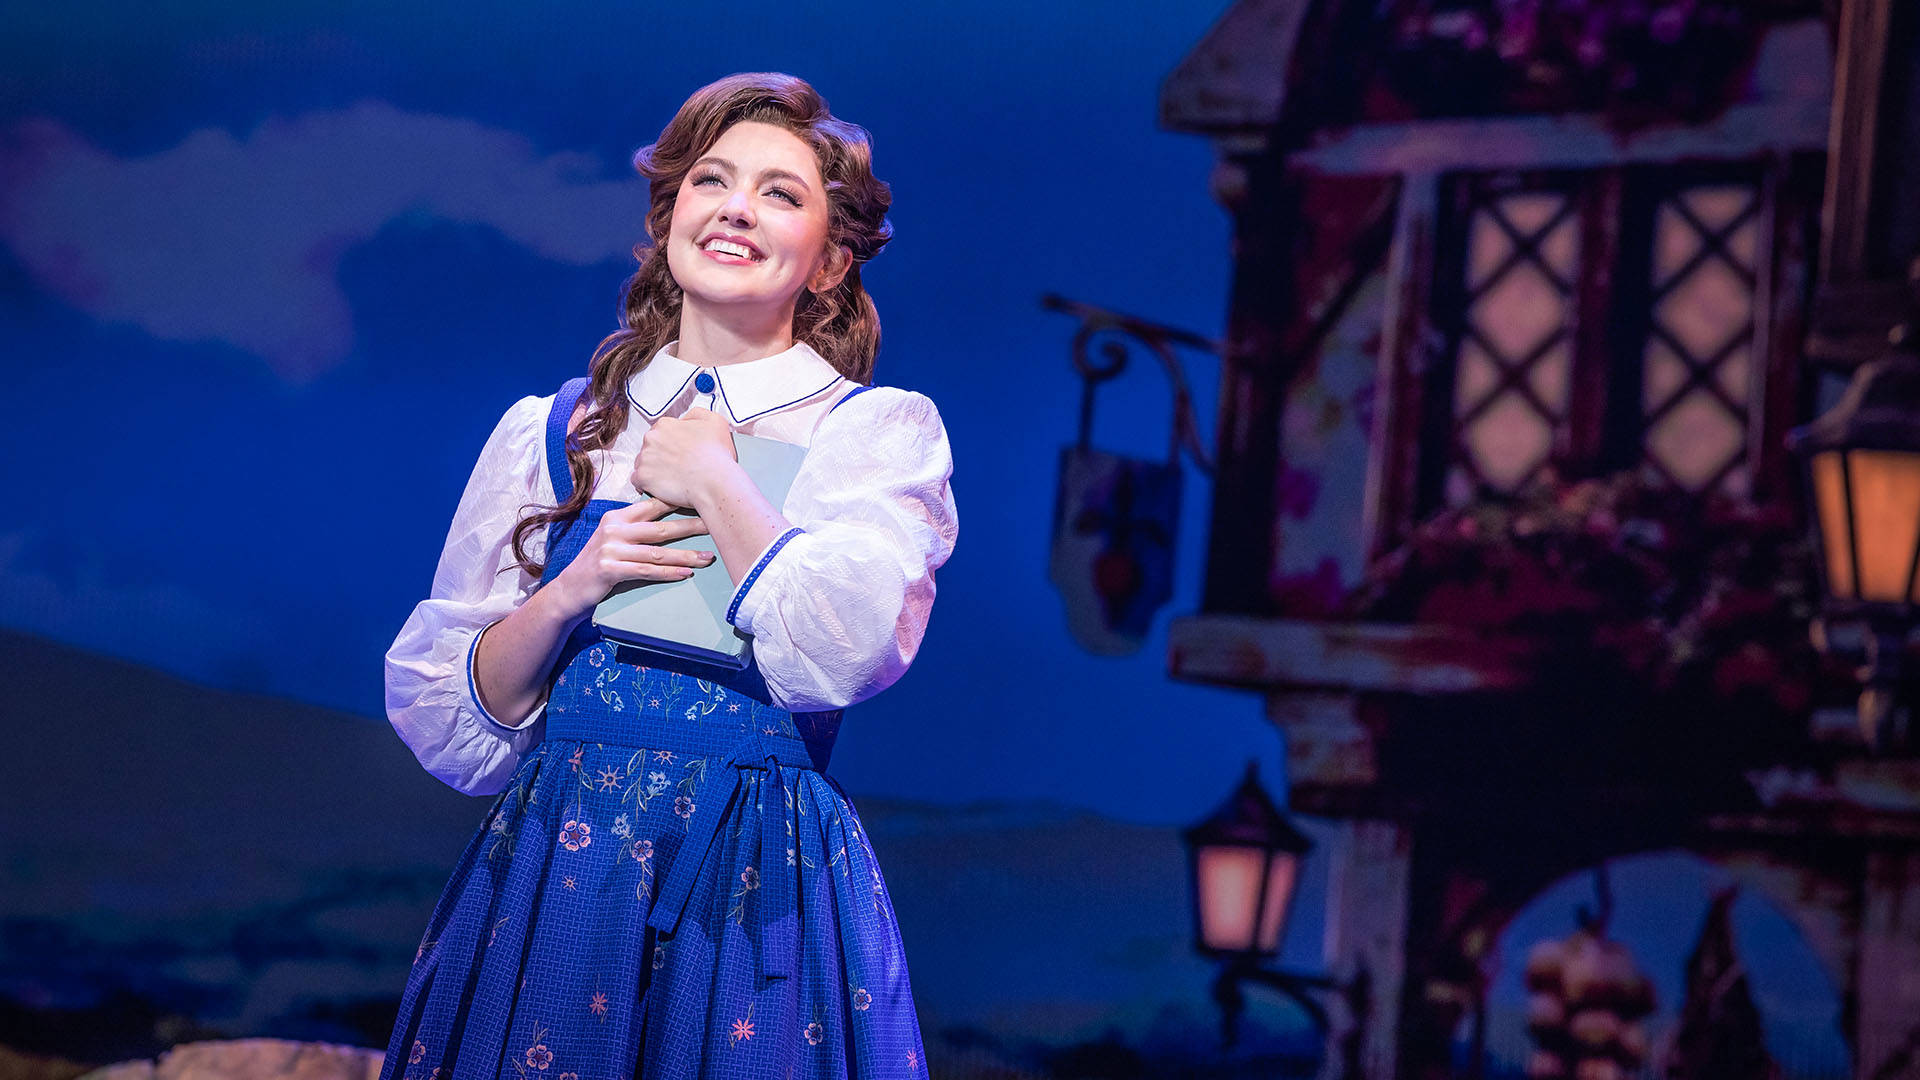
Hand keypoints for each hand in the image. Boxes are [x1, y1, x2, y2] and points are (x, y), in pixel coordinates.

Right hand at [546, 498, 713, 619]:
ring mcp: (611, 549)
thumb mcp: (612, 539)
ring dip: (686, 556)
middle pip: (660, 528)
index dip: (678, 502)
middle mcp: (614, 529)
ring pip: (657, 552)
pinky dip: (668, 573)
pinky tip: (685, 573)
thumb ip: (634, 527)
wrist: (570, 588)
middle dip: (691, 527)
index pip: (652, 506)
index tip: (704, 500)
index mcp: (616, 517)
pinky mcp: (610, 569)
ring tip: (707, 558)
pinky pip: (646, 571)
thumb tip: (667, 520)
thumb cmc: (598, 563)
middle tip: (715, 526)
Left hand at [633, 407, 738, 510]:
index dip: (671, 444)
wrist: (715, 481)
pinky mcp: (642, 477)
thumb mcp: (715, 421)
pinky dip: (646, 484)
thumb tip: (685, 419)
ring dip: (653, 470)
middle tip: (676, 467)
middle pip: (650, 447)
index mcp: (665, 425)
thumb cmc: (716, 455)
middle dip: (660, 456)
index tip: (679, 453)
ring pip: (642, 463)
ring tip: (671, 478)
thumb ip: (696, 414)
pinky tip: (660, 487)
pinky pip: (637, 481)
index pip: (660, 433)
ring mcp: (645, 458)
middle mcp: (651, 438)